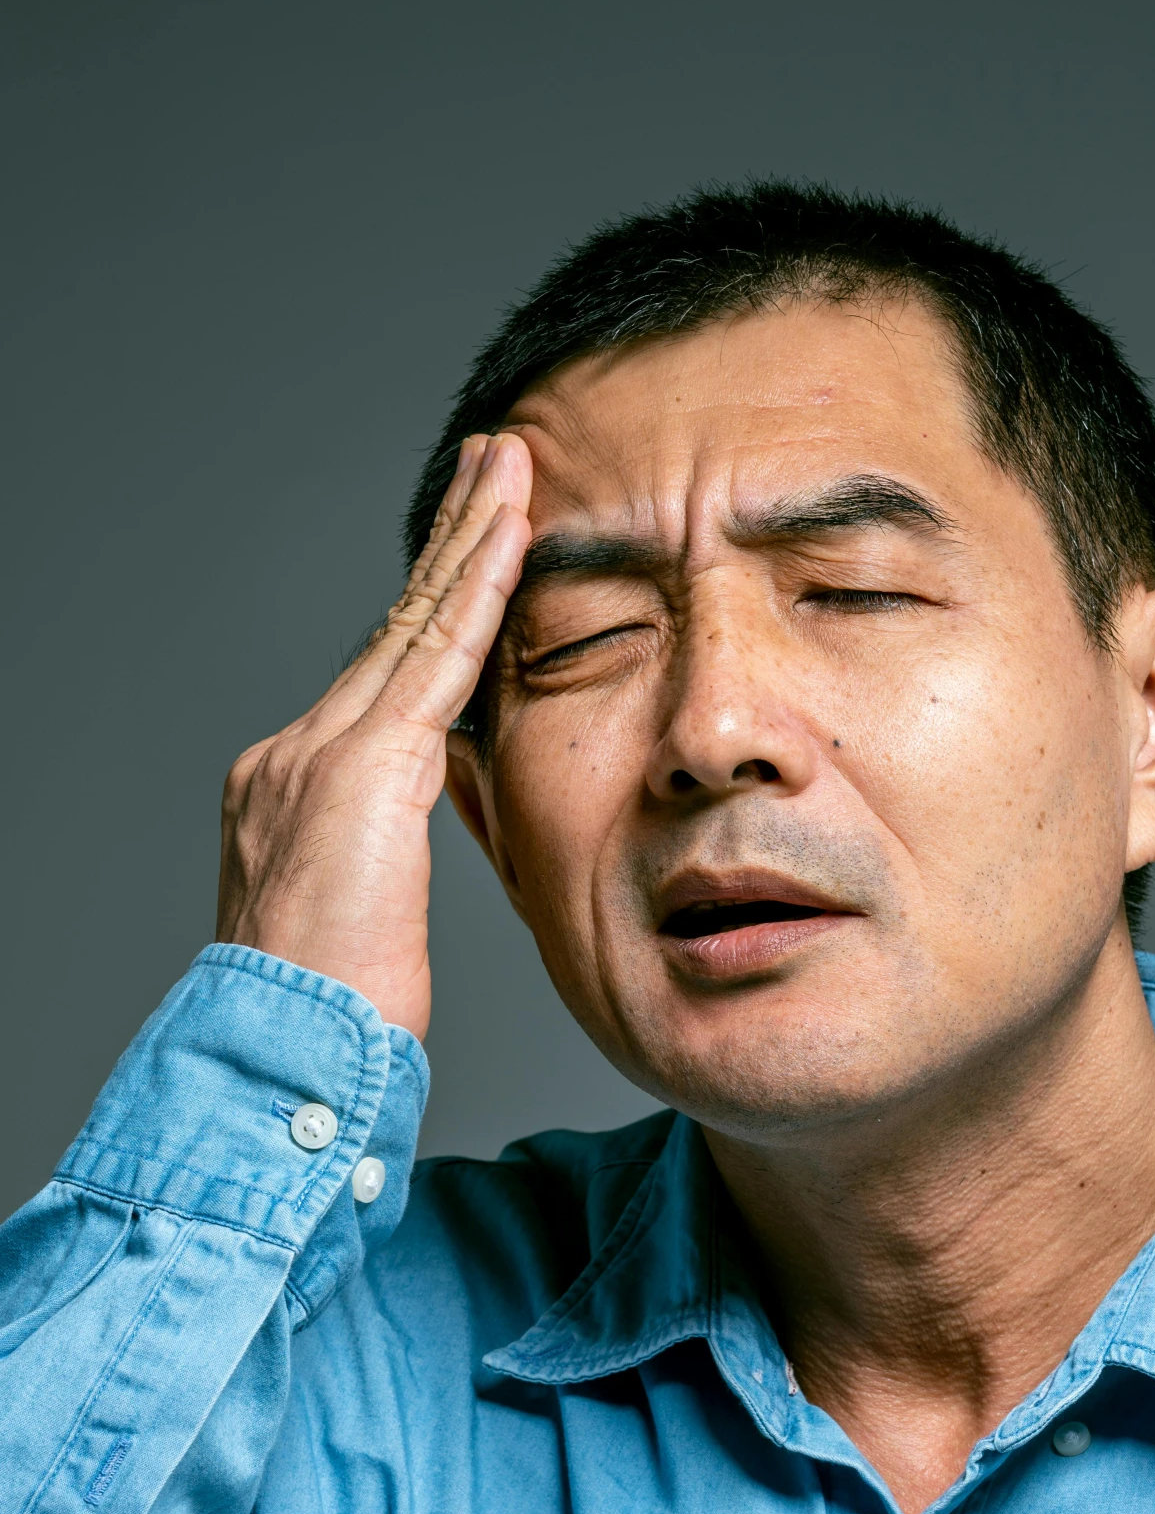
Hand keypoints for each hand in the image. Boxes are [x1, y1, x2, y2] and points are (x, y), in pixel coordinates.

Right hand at [216, 431, 531, 1036]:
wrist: (283, 1048)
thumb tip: (429, 819)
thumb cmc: (329, 1019)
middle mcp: (296, 751)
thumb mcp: (365, 920)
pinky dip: (480, 583)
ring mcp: (323, 751)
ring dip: (470, 535)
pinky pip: (439, 652)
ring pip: (416, 619)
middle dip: (448, 540)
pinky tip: (513, 528)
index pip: (382, 676)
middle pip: (393, 625)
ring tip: (511, 467)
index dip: (430, 607)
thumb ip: (391, 852)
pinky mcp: (367, 765)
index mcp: (295, 787)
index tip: (470, 549)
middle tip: (492, 465)